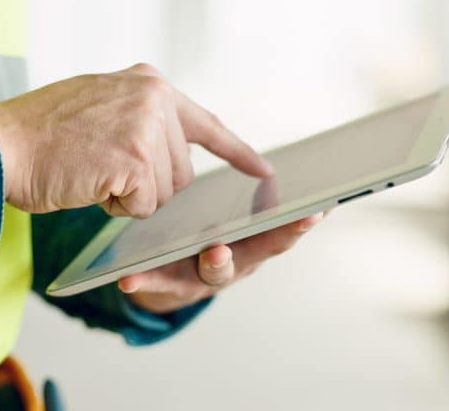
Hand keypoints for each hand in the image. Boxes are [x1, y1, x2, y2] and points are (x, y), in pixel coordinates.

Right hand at [0, 63, 272, 215]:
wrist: (0, 144)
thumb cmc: (41, 133)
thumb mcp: (100, 105)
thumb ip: (141, 119)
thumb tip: (171, 153)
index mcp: (149, 83)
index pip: (206, 123)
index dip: (235, 151)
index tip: (262, 171)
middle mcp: (155, 97)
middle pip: (182, 171)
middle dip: (149, 184)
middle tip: (104, 167)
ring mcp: (147, 126)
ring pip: (165, 191)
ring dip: (130, 195)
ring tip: (92, 170)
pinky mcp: (135, 158)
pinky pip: (145, 205)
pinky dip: (118, 206)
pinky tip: (90, 182)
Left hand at [118, 212, 323, 313]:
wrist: (171, 272)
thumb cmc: (206, 233)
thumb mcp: (229, 214)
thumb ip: (244, 194)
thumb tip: (265, 164)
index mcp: (250, 241)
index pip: (280, 230)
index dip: (299, 223)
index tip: (319, 209)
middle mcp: (234, 261)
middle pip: (254, 254)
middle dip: (269, 241)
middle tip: (278, 224)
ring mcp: (203, 276)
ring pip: (214, 273)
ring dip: (217, 263)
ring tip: (214, 253)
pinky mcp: (172, 284)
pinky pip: (159, 282)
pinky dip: (146, 280)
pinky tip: (129, 278)